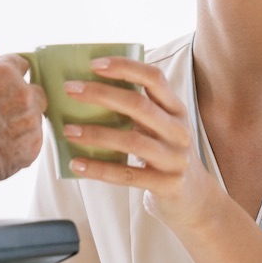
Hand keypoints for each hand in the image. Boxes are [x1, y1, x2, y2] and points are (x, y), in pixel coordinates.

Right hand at [0, 47, 46, 187]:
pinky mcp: (35, 144)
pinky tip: (2, 146)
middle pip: (34, 89)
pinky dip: (22, 140)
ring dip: (22, 120)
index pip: (20, 63)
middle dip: (22, 97)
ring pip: (35, 115)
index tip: (1, 85)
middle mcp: (23, 93)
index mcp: (4, 73)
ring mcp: (31, 119)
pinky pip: (33, 137)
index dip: (11, 74)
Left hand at [59, 56, 223, 230]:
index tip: (94, 64)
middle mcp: (178, 130)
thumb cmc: (164, 153)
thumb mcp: (159, 126)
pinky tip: (77, 164)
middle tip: (70, 90)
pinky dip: (99, 169)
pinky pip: (127, 174)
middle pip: (139, 105)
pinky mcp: (167, 184)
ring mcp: (175, 158)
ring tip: (67, 130)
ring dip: (96, 134)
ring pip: (132, 141)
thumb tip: (85, 89)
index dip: (125, 67)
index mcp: (175, 109)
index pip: (154, 78)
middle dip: (101, 94)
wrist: (194, 198)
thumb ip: (136, 109)